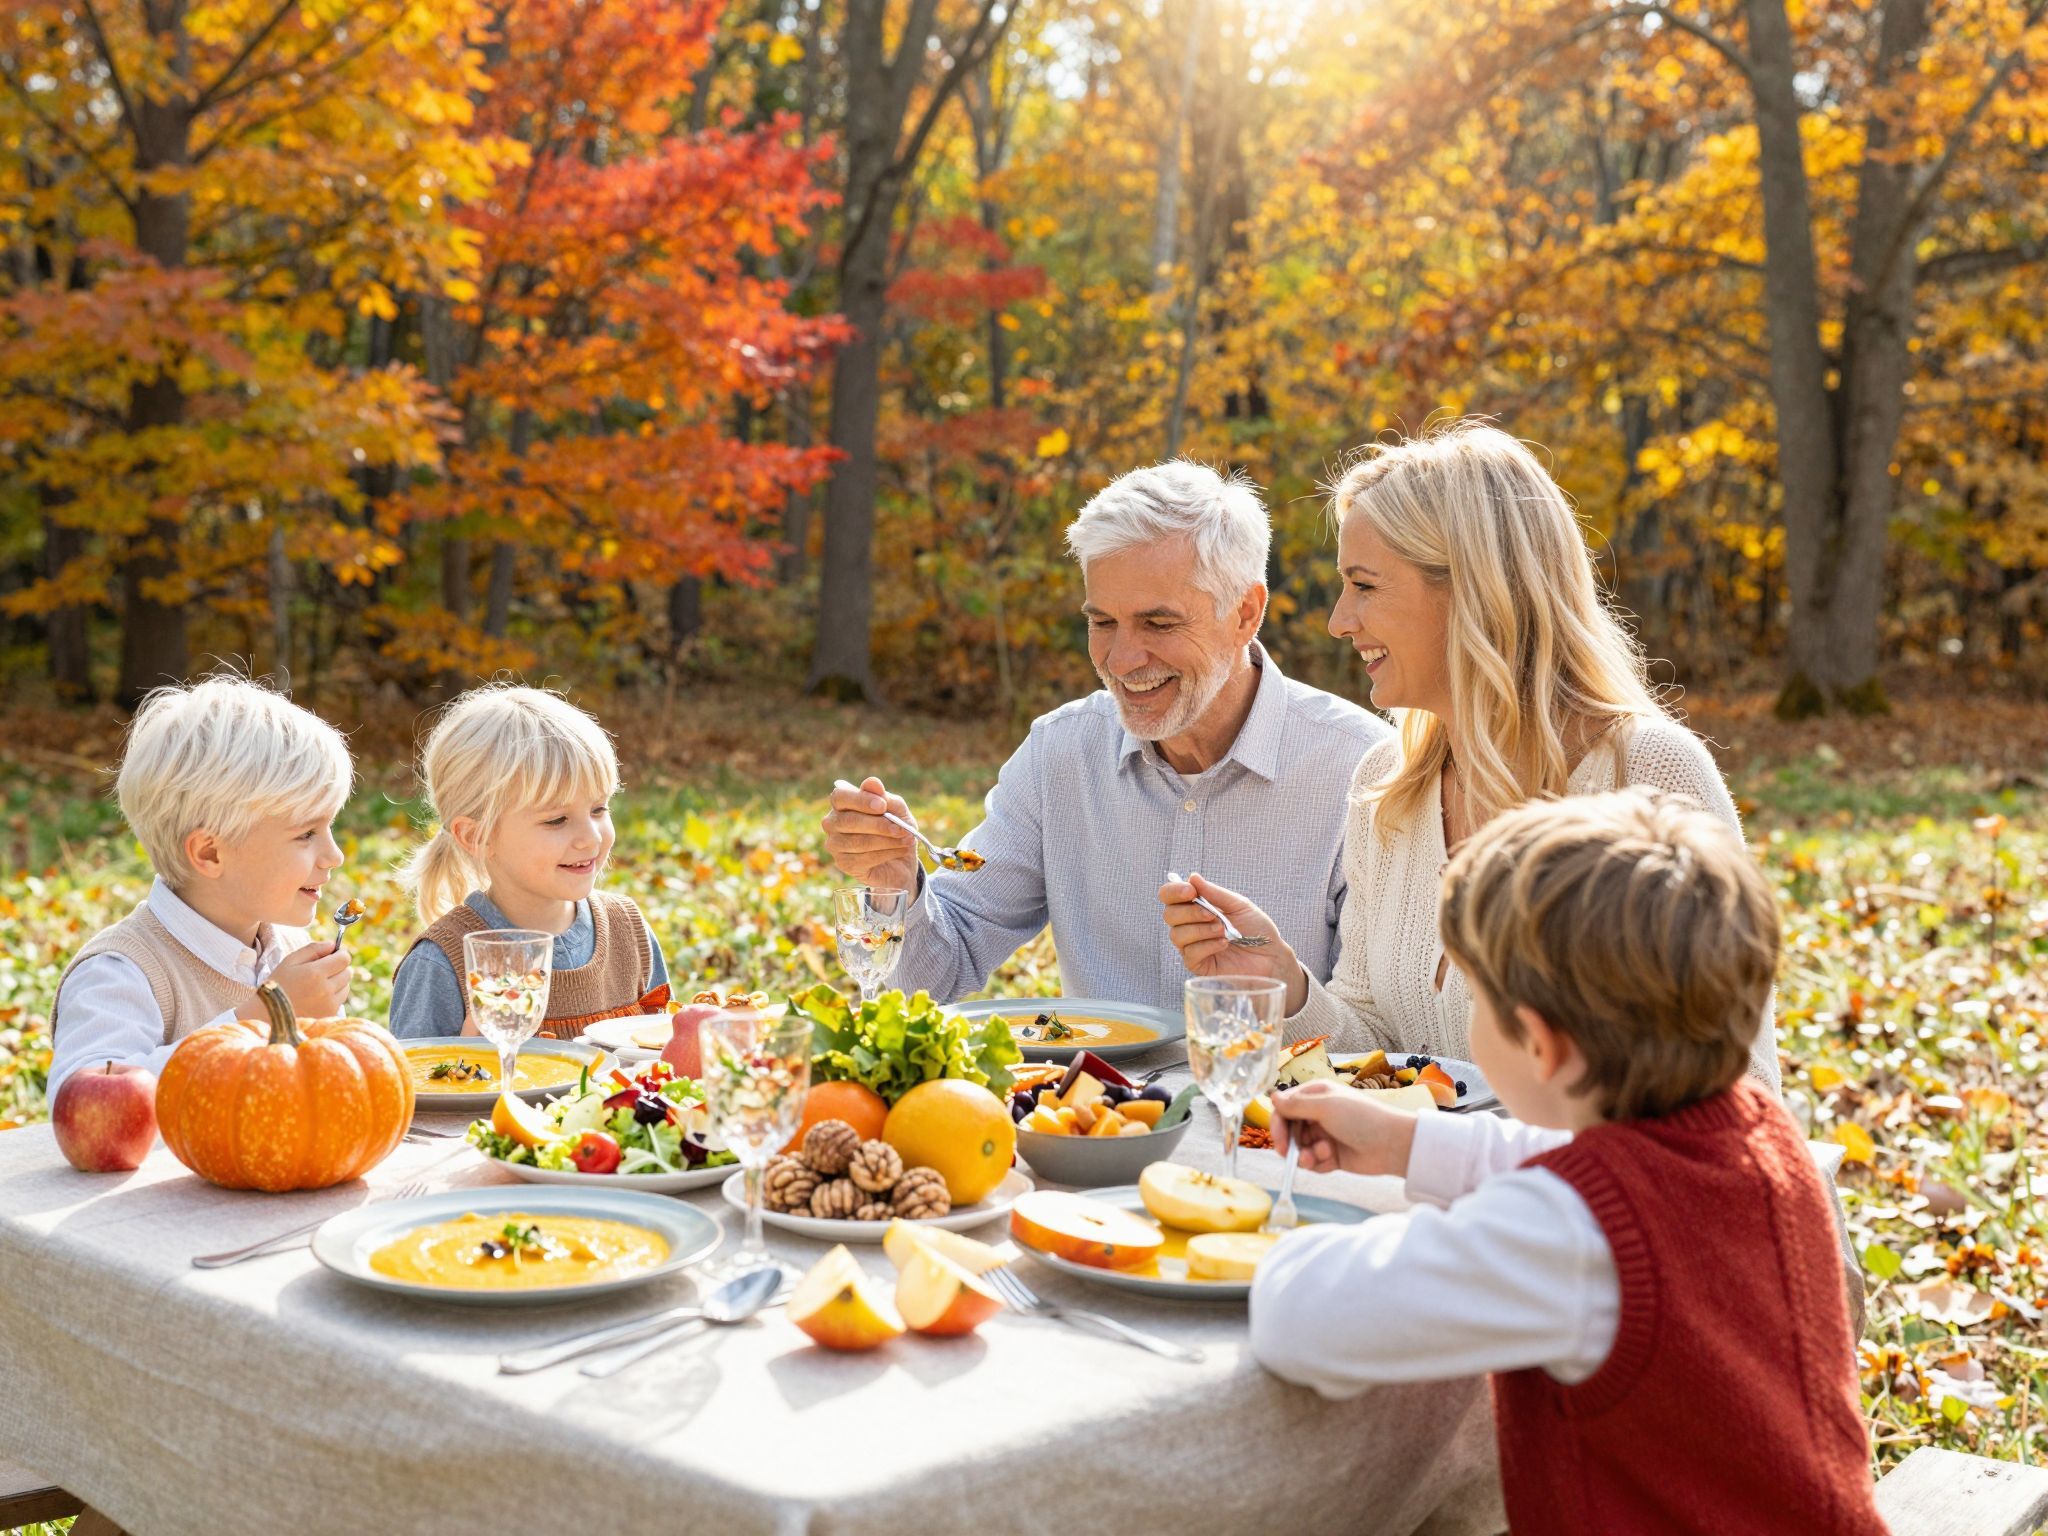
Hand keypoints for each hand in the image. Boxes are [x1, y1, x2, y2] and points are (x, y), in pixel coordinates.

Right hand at [261, 941, 352, 1020]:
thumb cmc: (278, 983)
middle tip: (322, 970)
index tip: (333, 954)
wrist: (268, 1013)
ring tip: (318, 984)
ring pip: (346, 986)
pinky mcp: (330, 1015)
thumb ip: (313, 949)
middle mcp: (326, 990)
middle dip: (338, 968)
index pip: (344, 959)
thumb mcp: (290, 961)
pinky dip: (334, 995)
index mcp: (315, 973)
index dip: (340, 954)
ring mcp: (329, 1004)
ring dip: (337, 982)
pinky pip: (341, 999)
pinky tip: (317, 996)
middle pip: (347, 972)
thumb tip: (333, 945)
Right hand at [822, 775, 919, 893]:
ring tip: (907, 839)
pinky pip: (864, 858)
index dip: (861, 800)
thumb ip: (885, 797)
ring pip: (858, 841)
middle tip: (902, 829)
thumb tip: (872, 782)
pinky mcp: (844, 864)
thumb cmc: (895, 828)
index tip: (882, 805)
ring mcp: (835, 844)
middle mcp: (832, 823)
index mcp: (842, 804)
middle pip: (849, 821)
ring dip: (887, 840)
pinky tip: (899, 850)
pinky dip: (886, 853)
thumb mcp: (897, 810)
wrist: (901, 860)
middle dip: (879, 825)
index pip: (840, 796)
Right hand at [1158, 873, 1304, 1004]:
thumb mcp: (1238, 905)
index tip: (1191, 891)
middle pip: (1169, 915)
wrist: (1272, 955)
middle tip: (1211, 914)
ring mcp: (1193, 946)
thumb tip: (1192, 877)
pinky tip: (1224, 943)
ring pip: (1177, 935)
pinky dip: (1207, 945)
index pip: (1169, 897)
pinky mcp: (1199, 965)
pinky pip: (1190, 954)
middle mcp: (1190, 926)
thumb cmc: (1256, 928)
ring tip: (1222, 930)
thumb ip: (1214, 893)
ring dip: (1200, 930)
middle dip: (1189, 912)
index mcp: (1196, 907)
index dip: (1174, 892)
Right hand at [1270, 1079, 1418, 1179]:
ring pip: (1300, 1148)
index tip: (1280, 1141)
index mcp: (1316, 1095)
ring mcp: (1324, 1135)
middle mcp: (1318, 1114)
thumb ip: (1295, 1105)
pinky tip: (1329, 1160)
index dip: (1279, 1124)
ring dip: (1306, 1154)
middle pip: (1289, 1130)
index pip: (1285, 1108)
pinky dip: (1317, 1163)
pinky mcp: (1331, 1155)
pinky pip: (1312, 1162)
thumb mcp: (1325, 1107)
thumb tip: (1271, 1096)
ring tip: (1321, 1154)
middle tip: (1291, 1155)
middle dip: (1291, 1143)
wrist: (1392, 1144)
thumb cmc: (1361, 1118)